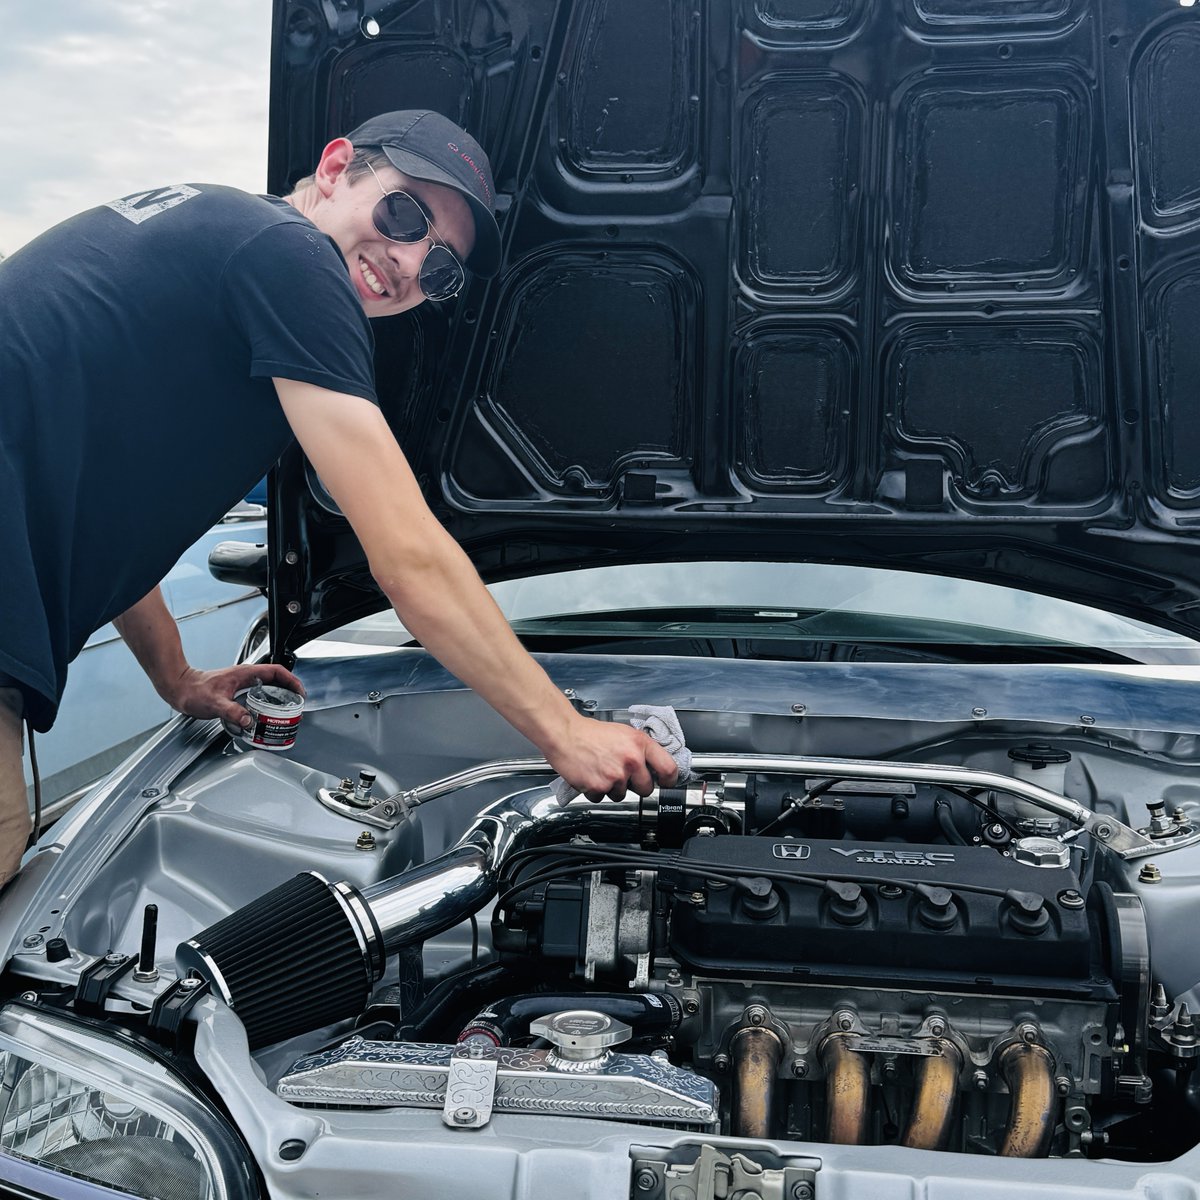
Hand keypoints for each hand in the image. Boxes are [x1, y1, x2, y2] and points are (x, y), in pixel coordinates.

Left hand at [164, 663, 304, 728]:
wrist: (180, 689)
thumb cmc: (194, 691)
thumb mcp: (215, 703)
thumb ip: (233, 712)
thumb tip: (249, 720)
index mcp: (245, 674)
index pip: (276, 671)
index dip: (291, 680)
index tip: (299, 692)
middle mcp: (246, 676)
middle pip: (276, 679)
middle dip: (290, 690)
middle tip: (296, 704)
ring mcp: (242, 683)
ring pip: (268, 686)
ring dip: (280, 696)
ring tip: (286, 710)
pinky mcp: (237, 691)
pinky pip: (259, 693)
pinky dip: (267, 701)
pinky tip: (265, 714)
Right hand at [547, 717, 679, 801]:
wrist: (564, 734)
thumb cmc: (590, 732)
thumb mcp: (624, 732)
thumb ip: (641, 749)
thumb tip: (654, 766)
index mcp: (639, 743)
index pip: (668, 768)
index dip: (669, 779)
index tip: (665, 782)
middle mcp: (630, 760)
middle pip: (647, 789)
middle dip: (636, 785)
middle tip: (623, 774)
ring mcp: (615, 776)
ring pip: (623, 795)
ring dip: (613, 788)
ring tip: (602, 770)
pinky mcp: (599, 787)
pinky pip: (603, 798)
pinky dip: (597, 791)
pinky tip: (592, 775)